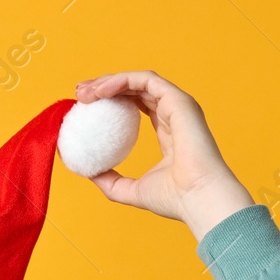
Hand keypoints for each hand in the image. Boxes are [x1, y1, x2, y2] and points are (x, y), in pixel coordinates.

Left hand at [75, 71, 254, 239]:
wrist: (199, 198)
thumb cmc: (175, 199)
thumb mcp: (131, 190)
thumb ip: (111, 181)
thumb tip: (89, 174)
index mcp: (167, 132)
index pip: (136, 107)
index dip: (111, 102)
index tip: (85, 108)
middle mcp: (173, 114)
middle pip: (135, 90)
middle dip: (105, 87)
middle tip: (80, 95)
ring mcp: (178, 105)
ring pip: (138, 81)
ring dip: (108, 81)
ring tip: (84, 92)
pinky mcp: (178, 100)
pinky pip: (145, 80)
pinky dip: (121, 81)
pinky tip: (100, 91)